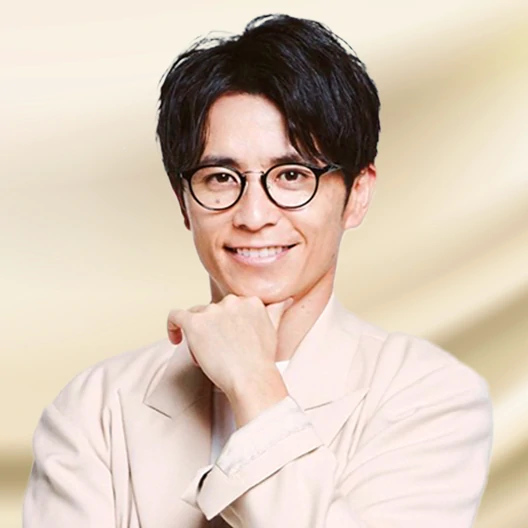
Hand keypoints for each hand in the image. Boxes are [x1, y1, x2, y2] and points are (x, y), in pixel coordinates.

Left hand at [167, 295, 292, 397]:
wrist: (251, 379)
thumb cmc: (261, 360)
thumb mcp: (274, 328)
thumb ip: (276, 309)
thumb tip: (285, 299)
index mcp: (250, 300)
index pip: (230, 306)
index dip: (227, 324)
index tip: (229, 341)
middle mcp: (231, 301)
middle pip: (213, 311)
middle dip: (214, 330)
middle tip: (220, 352)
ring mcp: (213, 311)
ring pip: (197, 317)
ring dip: (199, 335)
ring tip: (208, 356)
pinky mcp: (195, 323)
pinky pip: (175, 316)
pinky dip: (172, 326)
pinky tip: (175, 339)